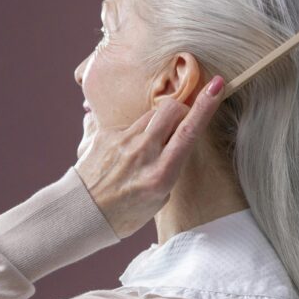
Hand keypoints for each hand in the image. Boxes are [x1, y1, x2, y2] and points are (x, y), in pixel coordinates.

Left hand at [73, 76, 225, 238]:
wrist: (83, 213)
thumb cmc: (126, 212)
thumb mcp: (160, 197)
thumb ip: (168, 164)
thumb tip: (169, 137)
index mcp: (160, 174)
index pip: (188, 131)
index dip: (205, 106)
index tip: (216, 84)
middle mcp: (142, 153)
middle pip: (170, 110)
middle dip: (182, 109)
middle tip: (180, 123)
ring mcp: (121, 141)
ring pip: (150, 115)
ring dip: (157, 123)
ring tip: (147, 147)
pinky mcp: (103, 134)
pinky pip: (127, 123)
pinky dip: (132, 134)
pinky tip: (123, 154)